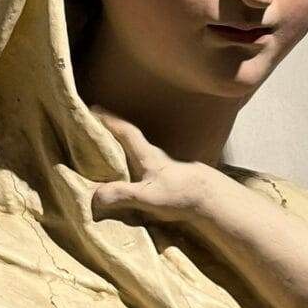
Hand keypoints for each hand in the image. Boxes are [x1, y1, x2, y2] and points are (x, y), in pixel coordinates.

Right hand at [90, 109, 212, 222]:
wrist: (213, 198)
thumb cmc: (181, 194)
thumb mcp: (148, 197)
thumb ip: (122, 194)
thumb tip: (94, 196)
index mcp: (147, 155)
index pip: (126, 131)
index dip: (109, 119)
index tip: (94, 108)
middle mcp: (154, 155)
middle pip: (130, 138)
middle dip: (113, 130)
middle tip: (95, 126)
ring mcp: (164, 165)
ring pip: (138, 151)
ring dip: (123, 147)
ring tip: (106, 150)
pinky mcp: (170, 177)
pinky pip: (144, 164)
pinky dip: (133, 162)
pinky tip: (129, 172)